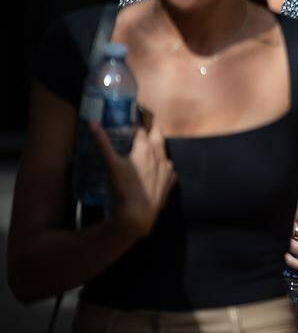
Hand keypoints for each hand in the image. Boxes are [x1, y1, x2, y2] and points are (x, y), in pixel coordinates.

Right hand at [94, 122, 175, 240]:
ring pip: (163, 152)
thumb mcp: (110, 164)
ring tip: (147, 147)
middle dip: (151, 129)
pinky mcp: (170, 181)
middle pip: (157, 135)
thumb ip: (102, 142)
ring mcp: (168, 169)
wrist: (138, 215)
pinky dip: (161, 165)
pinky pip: (167, 168)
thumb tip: (92, 122)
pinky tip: (154, 169)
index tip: (132, 118)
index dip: (136, 122)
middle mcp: (160, 155)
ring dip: (156, 147)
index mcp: (147, 148)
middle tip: (144, 125)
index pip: (142, 128)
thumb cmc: (124, 187)